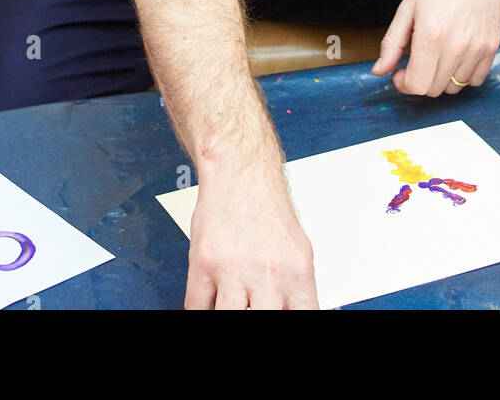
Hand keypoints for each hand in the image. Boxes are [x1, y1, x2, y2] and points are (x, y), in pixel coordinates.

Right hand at [184, 166, 317, 309]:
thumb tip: (296, 312)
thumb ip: (296, 291)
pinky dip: (201, 311)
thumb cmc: (266, 209)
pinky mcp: (204, 262)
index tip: (279, 322)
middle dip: (254, 319)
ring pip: (227, 320)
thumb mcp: (297, 252)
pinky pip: (197, 307)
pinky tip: (208, 305)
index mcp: (297, 274)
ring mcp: (233, 269)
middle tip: (249, 310)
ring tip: (231, 305)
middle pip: (261, 322)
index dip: (292, 328)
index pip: (302, 319)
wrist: (239, 171)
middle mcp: (267, 273)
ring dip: (227, 314)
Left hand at [372, 0, 499, 95]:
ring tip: (436, 53)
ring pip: (455, 87)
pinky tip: (455, 54)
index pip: (417, 85)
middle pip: (434, 89)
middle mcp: (457, 47)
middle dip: (419, 79)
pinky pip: (476, 80)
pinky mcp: (492, 47)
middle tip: (415, 60)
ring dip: (441, 77)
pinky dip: (463, 74)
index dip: (403, 84)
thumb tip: (379, 70)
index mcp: (431, 37)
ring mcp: (478, 49)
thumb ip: (392, 43)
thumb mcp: (407, 8)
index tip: (400, 71)